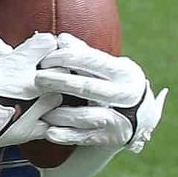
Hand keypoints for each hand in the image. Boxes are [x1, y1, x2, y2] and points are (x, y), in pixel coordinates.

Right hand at [0, 31, 60, 153]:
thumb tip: (4, 47)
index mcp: (19, 63)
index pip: (49, 43)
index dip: (43, 46)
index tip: (39, 51)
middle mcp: (33, 84)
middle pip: (62, 70)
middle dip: (53, 69)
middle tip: (42, 73)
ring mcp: (36, 108)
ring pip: (61, 96)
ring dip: (52, 94)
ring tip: (38, 96)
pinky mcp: (32, 130)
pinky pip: (53, 123)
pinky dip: (48, 120)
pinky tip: (37, 116)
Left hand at [34, 33, 166, 152]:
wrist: (140, 117)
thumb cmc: (113, 83)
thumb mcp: (106, 67)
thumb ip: (83, 54)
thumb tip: (61, 39)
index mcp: (122, 71)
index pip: (90, 60)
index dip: (64, 58)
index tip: (43, 60)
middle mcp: (124, 94)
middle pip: (88, 87)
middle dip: (60, 82)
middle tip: (36, 79)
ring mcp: (120, 117)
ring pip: (86, 116)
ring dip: (60, 114)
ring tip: (41, 110)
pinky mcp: (111, 137)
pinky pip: (85, 137)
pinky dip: (66, 136)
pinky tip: (49, 132)